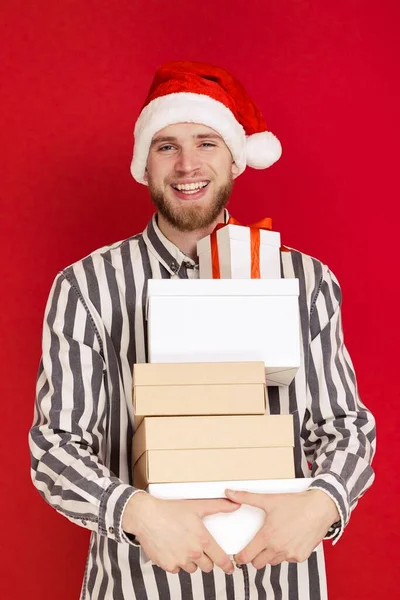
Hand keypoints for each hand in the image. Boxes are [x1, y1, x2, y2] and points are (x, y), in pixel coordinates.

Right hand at [122, 492, 239, 573]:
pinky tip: (172, 548)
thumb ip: (219, 506)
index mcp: (202, 539)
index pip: (220, 559)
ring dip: (191, 561)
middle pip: (207, 566)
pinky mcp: (167, 565)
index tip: (229, 568)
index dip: (226, 565)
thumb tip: (235, 505)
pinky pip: (177, 569)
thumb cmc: (170, 510)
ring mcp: (180, 560)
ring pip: (192, 568)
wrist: (146, 516)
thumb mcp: (197, 506)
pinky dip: (176, 562)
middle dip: (206, 560)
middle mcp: (193, 553)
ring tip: (183, 545)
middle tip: (199, 549)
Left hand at [225, 488, 339, 568]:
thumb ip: (246, 497)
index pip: (246, 556)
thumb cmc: (295, 504)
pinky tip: (288, 540)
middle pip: (258, 563)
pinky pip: (288, 560)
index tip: (239, 554)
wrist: (320, 508)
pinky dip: (285, 553)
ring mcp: (290, 554)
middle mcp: (277, 548)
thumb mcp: (269, 499)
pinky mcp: (300, 556)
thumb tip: (229, 492)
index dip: (240, 556)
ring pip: (273, 562)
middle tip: (257, 545)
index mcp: (267, 536)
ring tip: (274, 540)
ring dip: (270, 555)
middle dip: (255, 556)